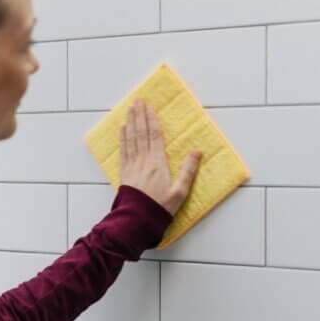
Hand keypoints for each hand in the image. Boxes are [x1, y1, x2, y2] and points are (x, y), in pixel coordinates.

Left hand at [118, 100, 201, 215]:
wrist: (138, 220)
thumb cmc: (160, 207)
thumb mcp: (180, 191)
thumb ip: (188, 170)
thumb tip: (197, 151)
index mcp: (158, 162)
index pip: (154, 135)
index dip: (152, 119)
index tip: (149, 106)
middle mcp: (143, 160)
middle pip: (141, 132)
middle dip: (140, 115)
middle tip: (138, 101)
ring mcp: (132, 165)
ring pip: (131, 138)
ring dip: (130, 122)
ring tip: (130, 109)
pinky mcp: (124, 172)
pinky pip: (123, 150)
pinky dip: (123, 137)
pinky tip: (122, 129)